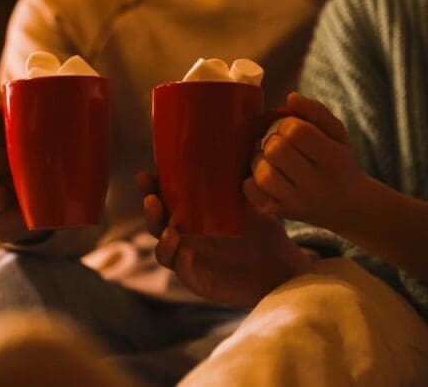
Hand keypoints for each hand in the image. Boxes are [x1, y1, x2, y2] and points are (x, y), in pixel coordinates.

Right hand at [0, 92, 32, 242]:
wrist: (8, 203)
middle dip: (11, 162)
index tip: (22, 138)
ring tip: (21, 185)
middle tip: (27, 163)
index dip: (8, 134)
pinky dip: (18, 212)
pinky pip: (3, 218)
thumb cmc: (4, 156)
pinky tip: (20, 206)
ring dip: (15, 190)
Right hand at [136, 172, 311, 307]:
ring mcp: (190, 259)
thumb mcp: (255, 202)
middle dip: (150, 211)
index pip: (164, 200)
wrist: (282, 267)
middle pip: (156, 224)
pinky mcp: (200, 281)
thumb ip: (246, 181)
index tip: (146, 175)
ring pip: (163, 251)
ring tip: (171, 230)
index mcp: (191, 215)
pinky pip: (183, 272)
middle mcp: (186, 236)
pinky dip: (181, 262)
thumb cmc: (264, 232)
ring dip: (162, 240)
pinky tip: (187, 252)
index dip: (151, 188)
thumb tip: (247, 146)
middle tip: (152, 199)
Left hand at [243, 92, 362, 229]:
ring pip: (263, 174)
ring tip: (271, 161)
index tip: (293, 130)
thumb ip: (315, 111)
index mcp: (333, 160)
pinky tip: (262, 176)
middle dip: (273, 141)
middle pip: (276, 150)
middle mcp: (316, 185)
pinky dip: (250, 181)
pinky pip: (251, 193)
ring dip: (260, 161)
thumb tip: (291, 97)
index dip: (288, 124)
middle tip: (280, 145)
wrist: (346, 206)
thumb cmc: (337, 162)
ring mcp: (296, 203)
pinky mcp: (279, 213)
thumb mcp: (336, 134)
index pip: (297, 132)